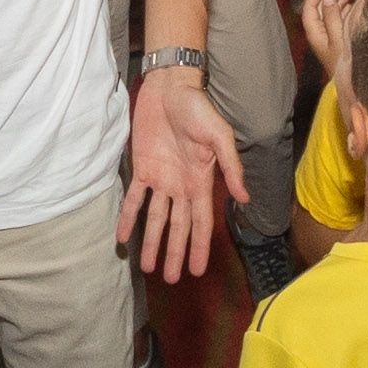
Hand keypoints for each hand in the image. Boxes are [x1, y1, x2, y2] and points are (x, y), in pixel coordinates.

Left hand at [121, 70, 239, 282]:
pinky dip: (127, 217)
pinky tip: (122, 237)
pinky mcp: (142, 168)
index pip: (200, 223)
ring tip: (148, 267)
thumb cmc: (199, 109)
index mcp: (201, 182)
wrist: (171, 88)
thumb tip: (245, 199)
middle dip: (174, 253)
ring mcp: (160, 179)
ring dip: (151, 242)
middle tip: (171, 279)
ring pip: (155, 219)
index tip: (196, 271)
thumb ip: (231, 167)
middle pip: (177, 227)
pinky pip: (133, 198)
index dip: (198, 247)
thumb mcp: (220, 137)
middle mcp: (180, 186)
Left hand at [299, 0, 359, 102]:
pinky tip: (353, 7)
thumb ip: (333, 19)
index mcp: (315, 33)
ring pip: (330, 14)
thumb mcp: (339, 40)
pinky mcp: (339, 42)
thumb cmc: (345, 64)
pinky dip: (345, 11)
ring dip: (339, 2)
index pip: (310, 8)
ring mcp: (329, 39)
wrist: (353, 87)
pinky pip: (339, 21)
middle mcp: (320, 35)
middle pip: (321, 9)